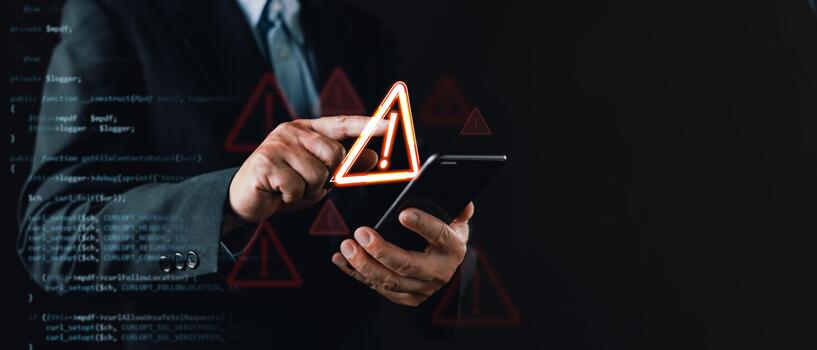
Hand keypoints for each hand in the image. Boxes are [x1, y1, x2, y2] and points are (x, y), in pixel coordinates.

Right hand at [227, 116, 382, 225]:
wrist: (245, 199)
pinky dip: (291, 197)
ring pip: (318, 174)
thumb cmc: (284, 186)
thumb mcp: (319, 177)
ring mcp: (278, 145)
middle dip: (327, 178)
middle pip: (335, 154)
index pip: (342, 124)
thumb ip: (344, 166)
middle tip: (306, 184)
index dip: (368, 125)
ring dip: (308, 191)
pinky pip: (297, 187)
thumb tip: (372, 156)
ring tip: (290, 189)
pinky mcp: (266, 162)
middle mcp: (292, 131)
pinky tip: (278, 193)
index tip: (392, 125)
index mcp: (307, 130)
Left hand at [331, 202, 473, 305]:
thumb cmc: (445, 235)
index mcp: (452, 248)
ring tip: (347, 246)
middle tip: (361, 233)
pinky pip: (377, 287)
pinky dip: (356, 274)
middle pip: (407, 265)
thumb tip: (463, 202)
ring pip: (389, 281)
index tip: (403, 214)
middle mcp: (438, 272)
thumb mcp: (457, 220)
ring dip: (364, 265)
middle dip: (381, 250)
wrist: (446, 265)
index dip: (423, 225)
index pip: (439, 235)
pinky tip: (341, 260)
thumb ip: (459, 209)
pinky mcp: (405, 297)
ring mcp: (421, 288)